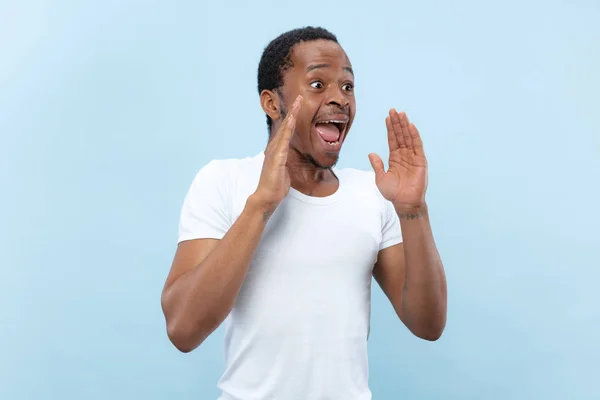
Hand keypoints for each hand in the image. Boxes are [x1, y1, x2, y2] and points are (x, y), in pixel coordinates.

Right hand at [252, 95, 302, 213]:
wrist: (266, 197)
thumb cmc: (275, 185)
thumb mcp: (284, 170)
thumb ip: (286, 161)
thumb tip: (289, 158)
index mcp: (277, 150)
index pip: (287, 130)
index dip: (293, 117)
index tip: (299, 106)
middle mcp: (274, 147)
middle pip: (285, 125)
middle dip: (292, 111)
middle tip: (299, 97)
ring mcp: (274, 152)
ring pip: (284, 130)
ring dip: (291, 116)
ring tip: (297, 103)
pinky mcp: (276, 159)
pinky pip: (283, 141)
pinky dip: (288, 130)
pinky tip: (292, 121)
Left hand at [368, 109, 427, 208]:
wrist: (404, 203)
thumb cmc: (393, 192)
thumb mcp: (380, 178)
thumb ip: (377, 165)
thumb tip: (371, 153)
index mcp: (394, 158)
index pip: (392, 140)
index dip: (390, 128)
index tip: (387, 117)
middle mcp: (404, 155)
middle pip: (400, 135)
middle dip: (397, 123)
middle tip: (393, 110)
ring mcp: (413, 157)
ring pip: (408, 138)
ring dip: (405, 126)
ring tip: (401, 114)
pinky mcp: (420, 161)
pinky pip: (417, 146)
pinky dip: (414, 136)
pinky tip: (411, 126)